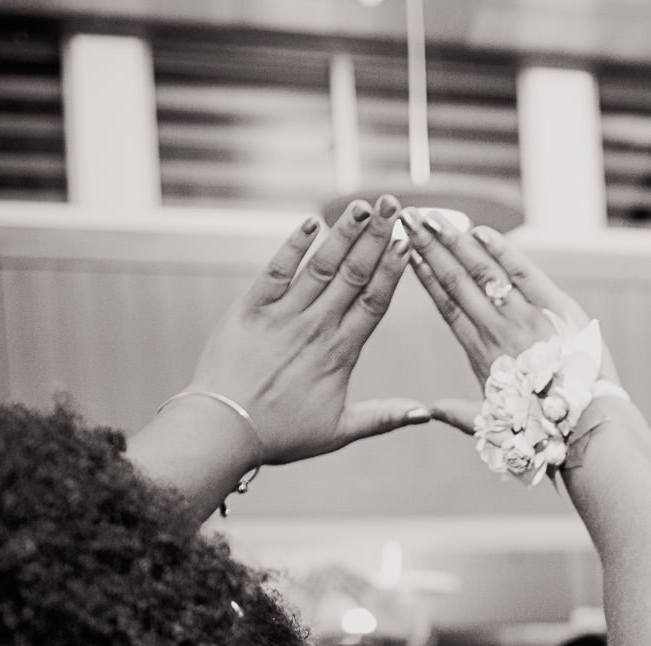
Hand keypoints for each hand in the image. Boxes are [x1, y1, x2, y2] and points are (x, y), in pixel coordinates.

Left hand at [183, 195, 428, 465]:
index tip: (407, 243)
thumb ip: (383, 417)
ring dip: (343, 234)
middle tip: (391, 205)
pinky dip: (293, 245)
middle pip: (354, 275)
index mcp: (341, 354)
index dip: (393, 270)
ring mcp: (283, 316)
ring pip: (321, 266)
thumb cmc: (281, 434)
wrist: (225, 429)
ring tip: (362, 205)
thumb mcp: (338, 432)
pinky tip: (310, 222)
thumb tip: (425, 414)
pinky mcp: (251, 309)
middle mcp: (316, 328)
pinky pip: (276, 270)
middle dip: (375, 237)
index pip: (375, 303)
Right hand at [401, 212, 618, 415]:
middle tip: (408, 220)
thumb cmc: (542, 429)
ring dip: (455, 242)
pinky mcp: (553, 306)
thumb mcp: (494, 424)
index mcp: (481, 355)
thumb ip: (460, 414)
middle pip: (455, 281)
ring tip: (432, 218)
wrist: (584, 423)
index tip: (407, 254)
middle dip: (429, 248)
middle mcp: (496, 331)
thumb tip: (430, 412)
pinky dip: (501, 250)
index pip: (446, 306)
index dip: (425, 278)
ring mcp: (524, 316)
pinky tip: (480, 231)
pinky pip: (521, 270)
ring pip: (481, 271)